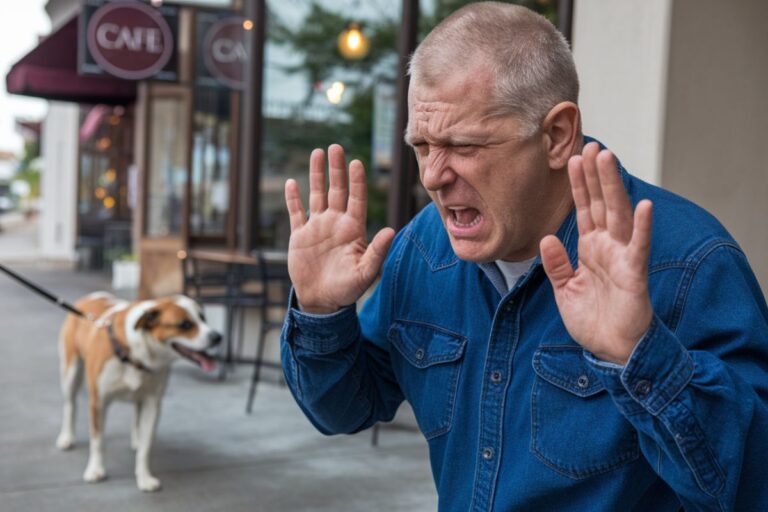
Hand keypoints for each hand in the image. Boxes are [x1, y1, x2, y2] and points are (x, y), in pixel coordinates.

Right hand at [284, 144, 394, 313]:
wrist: (321, 301)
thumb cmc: (347, 290)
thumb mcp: (365, 272)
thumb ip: (377, 251)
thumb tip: (392, 230)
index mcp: (353, 230)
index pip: (357, 199)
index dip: (357, 181)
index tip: (357, 162)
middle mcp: (336, 224)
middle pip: (337, 190)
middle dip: (336, 169)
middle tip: (336, 146)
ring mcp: (317, 228)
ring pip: (317, 195)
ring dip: (317, 175)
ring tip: (317, 153)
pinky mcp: (300, 236)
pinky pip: (296, 213)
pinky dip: (293, 199)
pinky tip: (292, 182)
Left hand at [540, 143, 652, 364]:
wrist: (611, 350)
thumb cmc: (593, 320)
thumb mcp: (565, 290)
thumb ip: (557, 264)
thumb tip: (547, 237)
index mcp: (592, 249)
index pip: (585, 209)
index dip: (580, 184)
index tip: (574, 157)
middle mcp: (608, 247)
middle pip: (602, 203)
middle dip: (596, 175)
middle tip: (591, 145)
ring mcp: (623, 258)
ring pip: (618, 215)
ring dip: (613, 187)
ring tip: (607, 159)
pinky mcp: (634, 274)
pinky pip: (638, 248)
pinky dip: (642, 228)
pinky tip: (643, 206)